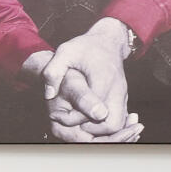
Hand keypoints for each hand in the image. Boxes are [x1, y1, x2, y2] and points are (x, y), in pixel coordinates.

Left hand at [23, 21, 139, 141]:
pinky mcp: (121, 98)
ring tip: (78, 121)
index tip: (57, 114)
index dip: (73, 118)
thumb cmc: (85, 46)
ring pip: (118, 125)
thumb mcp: (65, 52)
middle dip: (91, 130)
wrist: (107, 41)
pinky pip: (118, 119)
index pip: (93, 112)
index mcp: (103, 80)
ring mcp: (122, 95)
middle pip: (113, 125)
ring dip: (99, 130)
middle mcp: (117, 91)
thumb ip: (54, 71)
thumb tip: (48, 94)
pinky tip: (87, 120)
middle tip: (71, 122)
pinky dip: (104, 125)